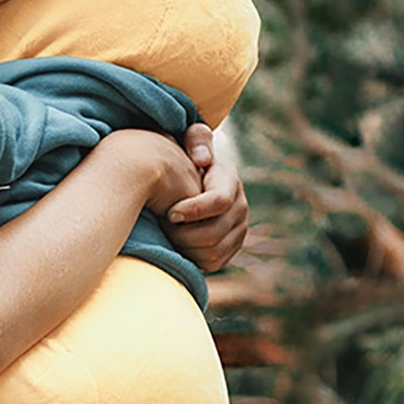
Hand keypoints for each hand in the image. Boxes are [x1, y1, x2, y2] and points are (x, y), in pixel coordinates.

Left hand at [162, 121, 249, 277]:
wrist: (193, 187)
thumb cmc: (184, 163)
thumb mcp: (191, 143)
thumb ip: (196, 140)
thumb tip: (202, 159)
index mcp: (231, 183)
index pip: (220, 201)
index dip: (194, 209)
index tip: (170, 212)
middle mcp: (241, 208)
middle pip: (214, 232)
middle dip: (184, 233)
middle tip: (162, 226)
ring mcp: (239, 230)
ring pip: (213, 251)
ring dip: (185, 247)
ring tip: (167, 234)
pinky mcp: (232, 248)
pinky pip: (212, 263)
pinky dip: (192, 258)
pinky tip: (176, 245)